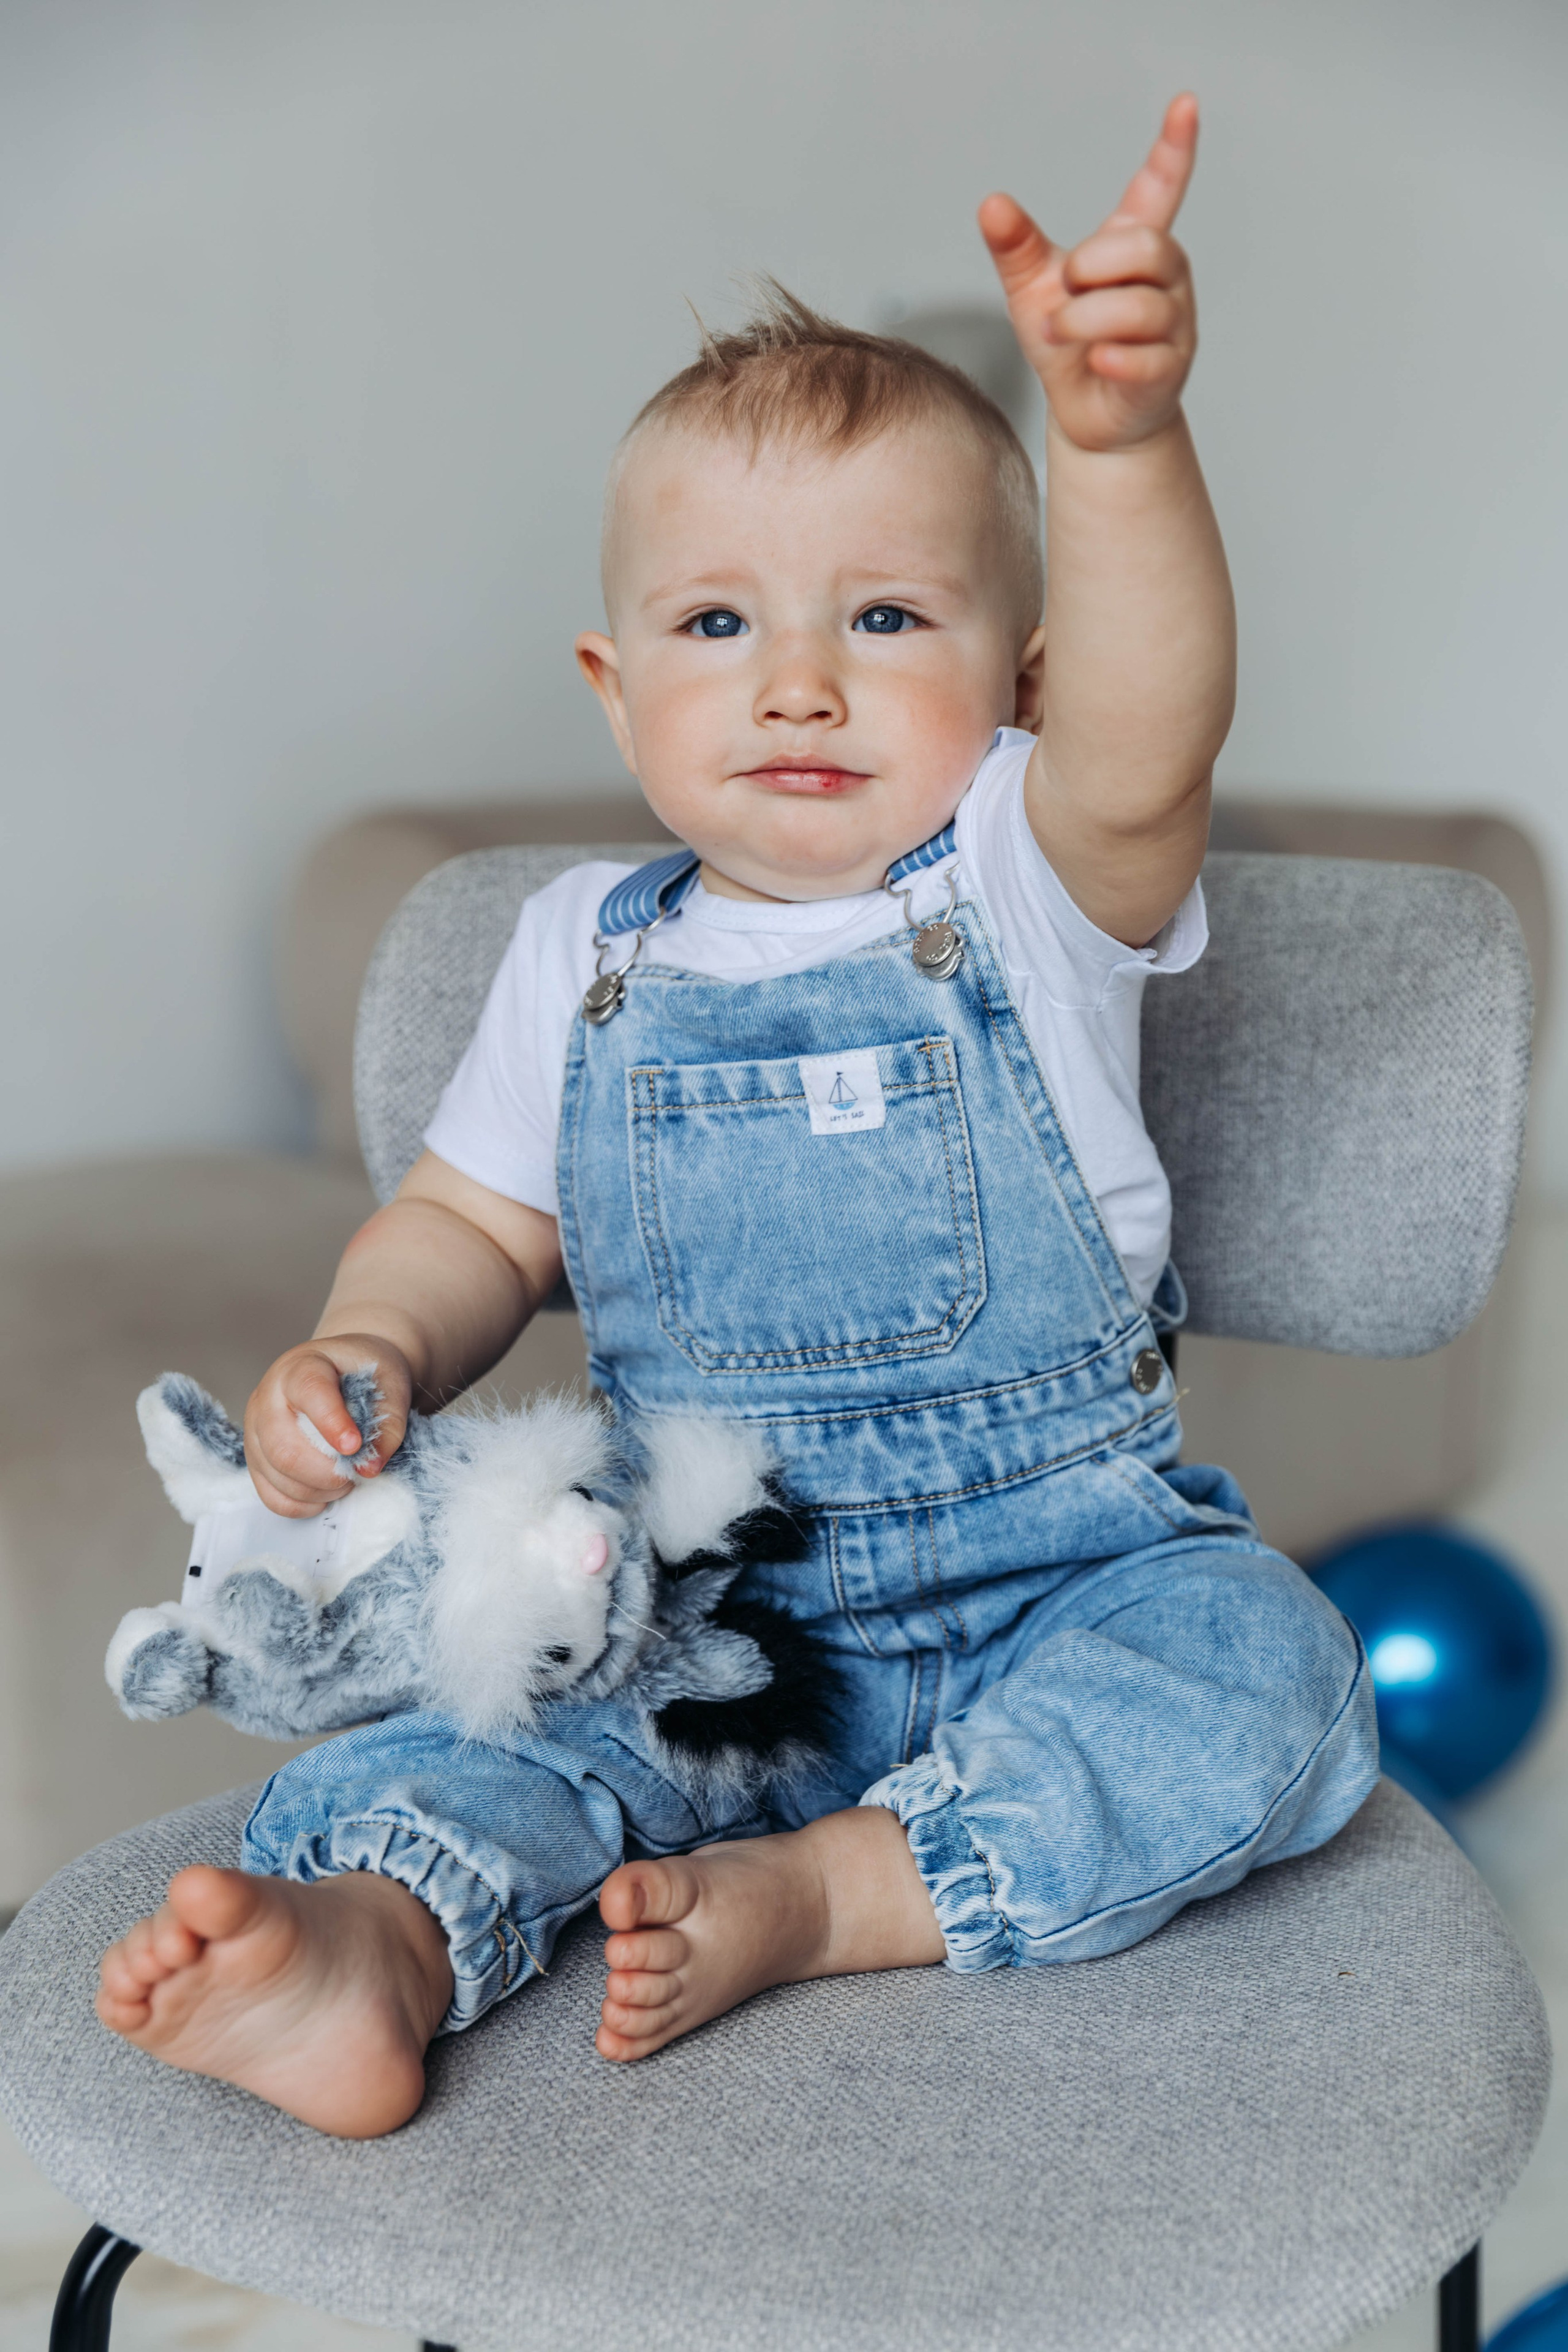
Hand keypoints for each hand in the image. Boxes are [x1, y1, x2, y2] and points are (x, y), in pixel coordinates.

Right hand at [242, 1336, 412, 1517]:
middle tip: (356, 1472)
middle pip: (284, 1447)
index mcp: (302, 1367)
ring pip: (276, 1472)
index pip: (309, 1392)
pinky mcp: (255, 1458)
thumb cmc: (365, 1375)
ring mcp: (255, 1430)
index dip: (331, 1422)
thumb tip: (369, 1468)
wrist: (345, 1371)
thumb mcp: (389, 1386)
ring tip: (345, 1479)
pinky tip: (325, 1494)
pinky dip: (301, 1504)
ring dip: (317, 1489)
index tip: (355, 1446)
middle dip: (326, 1471)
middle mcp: (268, 1397)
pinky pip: (269, 1494)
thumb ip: (387, 1425)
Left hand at [979, 94, 1198, 453]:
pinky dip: (1112, 358)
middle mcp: (1164, 279)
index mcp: (1132, 246)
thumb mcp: (1032, 290)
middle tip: (1066, 289)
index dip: (1174, 148)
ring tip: (1060, 333)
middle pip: (1148, 248)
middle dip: (1095, 268)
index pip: (1161, 188)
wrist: (1084, 415)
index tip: (1184, 104)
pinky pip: (1147, 357)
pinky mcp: (1169, 371)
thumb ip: (1016, 248)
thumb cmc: (1065, 346)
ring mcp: (1174, 325)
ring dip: (1085, 321)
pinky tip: (1095, 361)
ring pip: (1142, 307)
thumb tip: (992, 205)